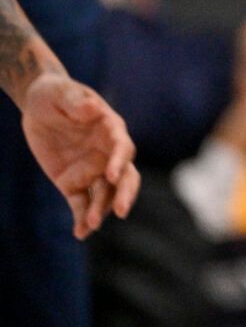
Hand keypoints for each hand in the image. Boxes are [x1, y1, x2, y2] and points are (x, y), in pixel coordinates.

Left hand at [20, 73, 139, 238]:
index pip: (122, 147)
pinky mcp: (73, 184)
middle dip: (125, 194)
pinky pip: (81, 204)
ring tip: (90, 226)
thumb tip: (93, 110)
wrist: (39, 107)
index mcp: (110, 129)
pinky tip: (80, 233)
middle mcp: (107, 153)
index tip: (112, 175)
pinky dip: (82, 219)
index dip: (119, 161)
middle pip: (125, 177)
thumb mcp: (61, 93)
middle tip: (122, 210)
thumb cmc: (55, 94)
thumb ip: (77, 102)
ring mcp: (92, 170)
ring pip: (104, 195)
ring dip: (101, 210)